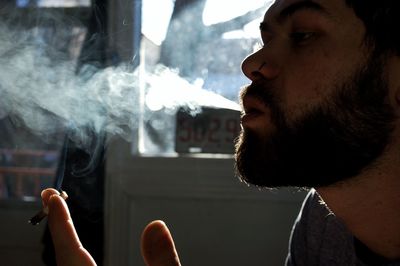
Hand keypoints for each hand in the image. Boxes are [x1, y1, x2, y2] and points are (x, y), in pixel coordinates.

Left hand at [41, 188, 180, 265]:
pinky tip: (78, 249)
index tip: (52, 199)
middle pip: (65, 259)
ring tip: (60, 216)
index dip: (61, 224)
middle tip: (51, 198)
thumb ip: (163, 260)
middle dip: (58, 226)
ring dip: (64, 240)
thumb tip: (156, 226)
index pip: (71, 253)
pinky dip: (74, 256)